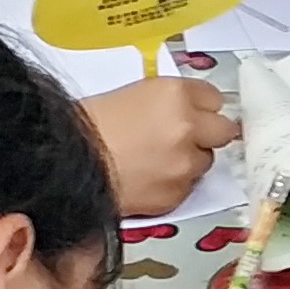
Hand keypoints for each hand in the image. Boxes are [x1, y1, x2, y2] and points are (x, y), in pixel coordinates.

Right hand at [80, 76, 237, 218]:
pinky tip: (147, 178)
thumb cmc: (88, 125)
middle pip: (224, 130)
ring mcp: (185, 164)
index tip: (195, 112)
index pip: (213, 97)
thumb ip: (168, 101)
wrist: (65, 163)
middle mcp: (188, 127)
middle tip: (187, 137)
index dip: (202, 106)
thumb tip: (189, 110)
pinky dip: (173, 183)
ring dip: (189, 160)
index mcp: (174, 94)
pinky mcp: (177, 195)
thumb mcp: (132, 95)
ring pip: (206, 161)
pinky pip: (187, 187)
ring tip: (155, 160)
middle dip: (208, 133)